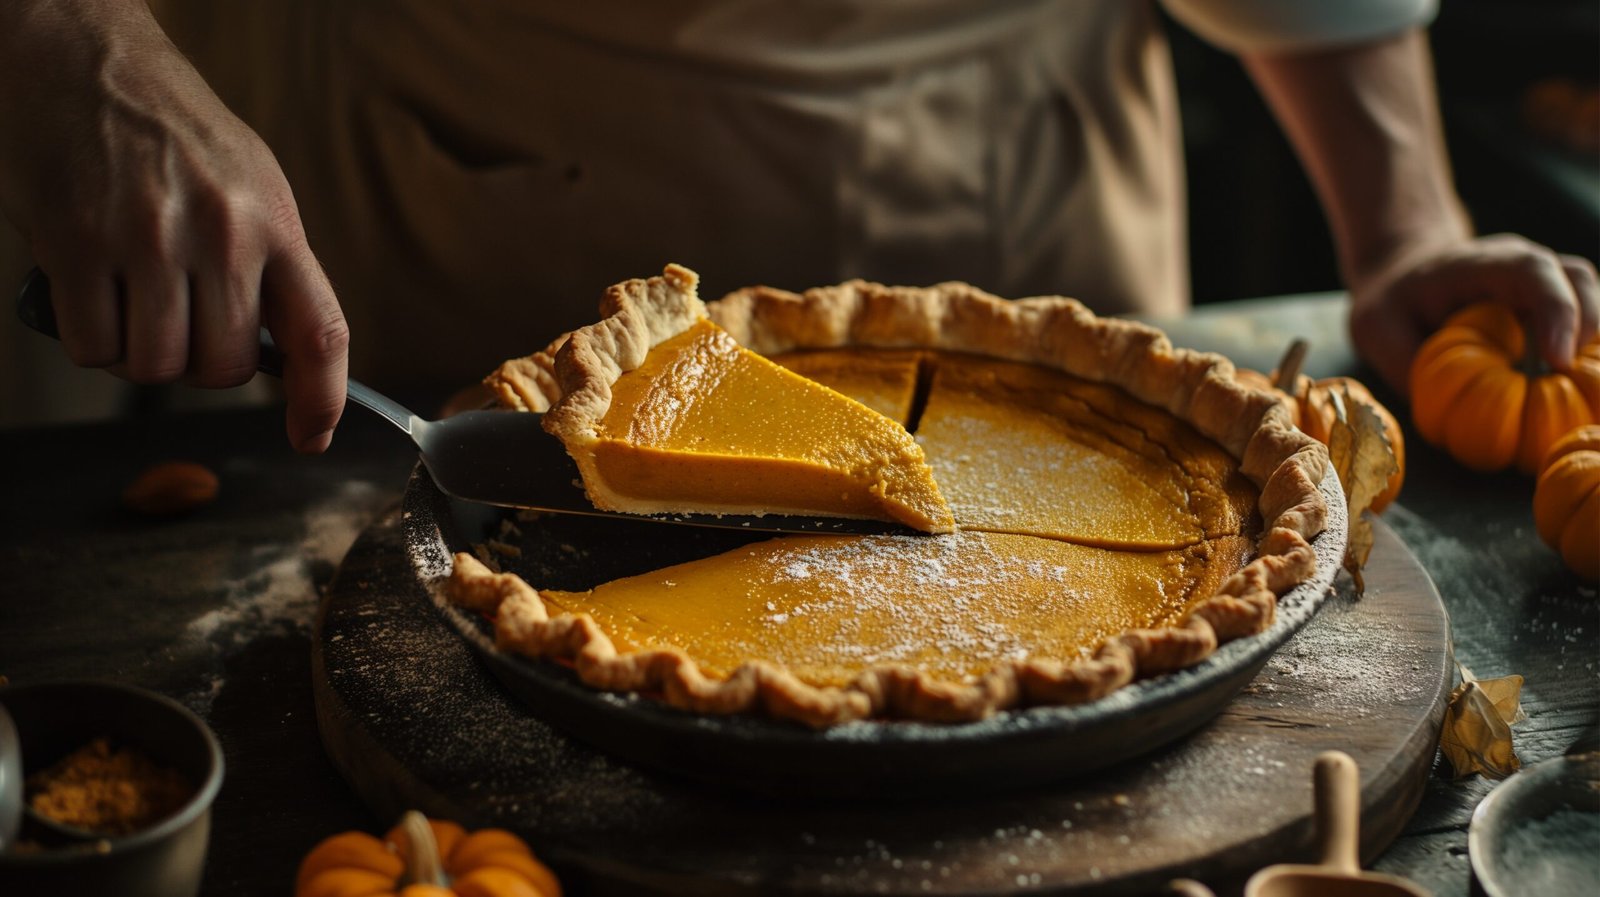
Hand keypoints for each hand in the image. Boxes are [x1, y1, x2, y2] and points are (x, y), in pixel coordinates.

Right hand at [0, 1, 346, 451]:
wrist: (84, 55)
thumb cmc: (170, 128)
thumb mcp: (249, 183)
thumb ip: (269, 263)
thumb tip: (283, 354)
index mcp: (276, 222)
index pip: (320, 331)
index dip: (322, 398)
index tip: (312, 435)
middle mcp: (220, 233)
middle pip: (222, 368)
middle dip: (199, 364)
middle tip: (177, 320)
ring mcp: (147, 239)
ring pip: (156, 367)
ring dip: (139, 354)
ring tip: (130, 301)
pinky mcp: (76, 243)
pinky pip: (93, 346)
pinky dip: (90, 341)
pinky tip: (90, 294)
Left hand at [1348, 234, 1598, 396]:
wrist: (1403, 277)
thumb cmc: (1391, 303)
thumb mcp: (1375, 328)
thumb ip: (1406, 362)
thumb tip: (1441, 406)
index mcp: (1483, 263)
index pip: (1533, 271)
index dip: (1556, 311)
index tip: (1559, 361)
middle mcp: (1523, 267)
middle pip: (1578, 279)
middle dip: (1589, 327)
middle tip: (1574, 379)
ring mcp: (1541, 285)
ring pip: (1589, 298)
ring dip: (1592, 343)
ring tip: (1582, 390)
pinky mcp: (1548, 310)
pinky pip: (1582, 324)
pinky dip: (1585, 354)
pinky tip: (1574, 389)